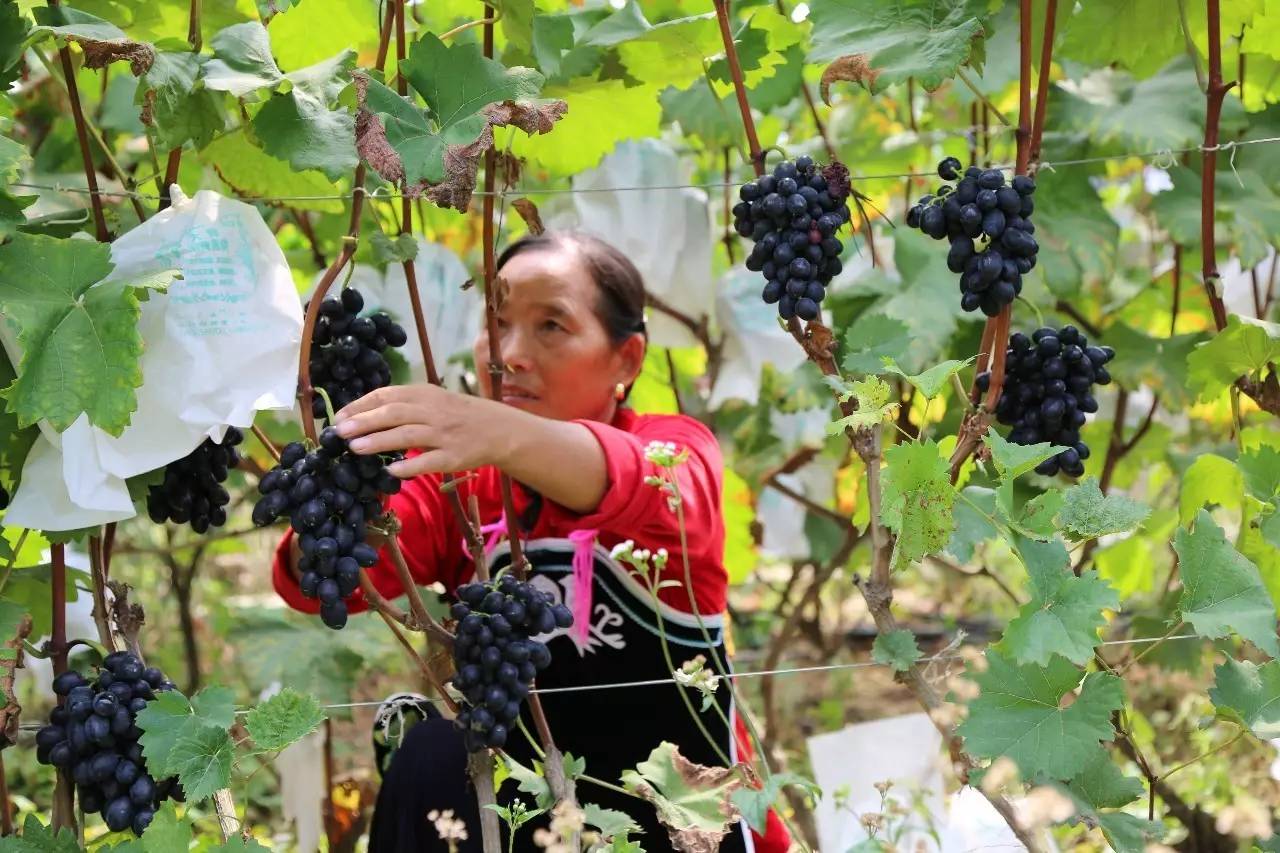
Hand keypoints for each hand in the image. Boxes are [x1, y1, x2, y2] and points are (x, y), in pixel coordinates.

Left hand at [332, 384, 518, 477]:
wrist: (497, 429)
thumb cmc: (457, 414)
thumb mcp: (432, 400)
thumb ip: (403, 404)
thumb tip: (361, 414)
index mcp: (425, 394)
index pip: (387, 395)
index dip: (361, 405)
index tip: (339, 417)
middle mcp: (434, 412)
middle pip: (394, 413)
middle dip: (365, 421)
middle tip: (341, 432)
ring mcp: (444, 434)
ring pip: (408, 435)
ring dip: (380, 441)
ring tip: (356, 448)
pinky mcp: (454, 457)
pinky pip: (429, 461)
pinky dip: (409, 465)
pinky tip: (391, 470)